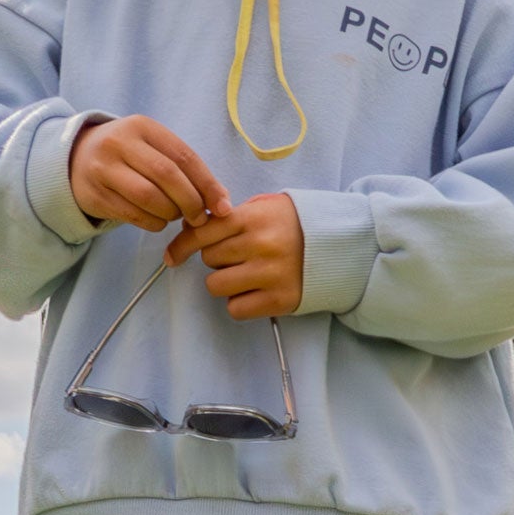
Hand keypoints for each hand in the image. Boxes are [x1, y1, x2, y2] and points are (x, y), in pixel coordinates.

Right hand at [70, 114, 227, 233]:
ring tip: (175, 215)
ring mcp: (103, 169)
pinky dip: (154, 223)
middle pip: (167, 176)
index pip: (183, 156)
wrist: (74, 159)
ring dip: (171, 213)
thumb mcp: (151, 147)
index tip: (223, 206)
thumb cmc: (127, 155)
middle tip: (200, 218)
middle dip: (191, 201)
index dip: (207, 183)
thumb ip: (183, 167)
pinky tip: (158, 221)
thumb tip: (220, 200)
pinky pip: (133, 215)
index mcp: (141, 126)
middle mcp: (119, 143)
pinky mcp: (94, 195)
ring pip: (149, 198)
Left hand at [168, 192, 303, 318]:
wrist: (340, 246)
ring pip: (216, 285)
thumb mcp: (266, 206)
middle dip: (217, 259)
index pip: (203, 231)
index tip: (173, 255)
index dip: (183, 244)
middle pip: (208, 259)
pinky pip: (236, 308)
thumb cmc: (296, 224)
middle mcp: (260, 245)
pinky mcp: (279, 300)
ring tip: (246, 274)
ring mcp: (270, 274)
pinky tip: (255, 291)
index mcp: (254, 217)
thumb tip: (191, 226)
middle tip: (237, 256)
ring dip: (225, 281)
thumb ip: (231, 215)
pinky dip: (240, 303)